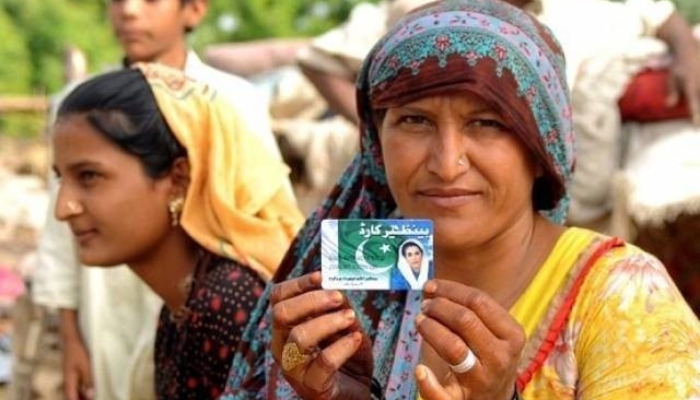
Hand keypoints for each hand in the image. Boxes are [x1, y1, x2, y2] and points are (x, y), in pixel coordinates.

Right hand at [62, 337, 93, 399]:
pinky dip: (81, 390)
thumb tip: (91, 395)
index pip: (71, 397)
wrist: (71, 340)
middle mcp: (67, 381)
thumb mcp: (86, 366)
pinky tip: (89, 390)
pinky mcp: (72, 372)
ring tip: (91, 397)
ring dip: (80, 396)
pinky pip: (76, 385)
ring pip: (73, 391)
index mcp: (69, 381)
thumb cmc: (78, 352)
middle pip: (71, 396)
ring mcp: (69, 376)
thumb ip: (88, 380)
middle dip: (79, 399)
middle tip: (91, 399)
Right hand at [270, 271, 372, 399]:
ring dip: (328, 322)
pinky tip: (357, 339)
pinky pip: (323, 362)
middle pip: (282, 314)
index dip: (298, 283)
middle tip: (338, 297)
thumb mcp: (345, 325)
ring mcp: (294, 369)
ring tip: (350, 318)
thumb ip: (340, 307)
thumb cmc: (346, 355)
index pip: (278, 298)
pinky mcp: (312, 387)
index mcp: (285, 327)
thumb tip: (337, 288)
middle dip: (312, 300)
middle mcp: (282, 346)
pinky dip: (342, 346)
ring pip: (299, 337)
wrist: (356, 392)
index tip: (322, 276)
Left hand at [414, 280, 524, 399]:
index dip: (450, 289)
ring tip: (420, 321)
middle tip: (425, 306)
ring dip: (430, 328)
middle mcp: (500, 358)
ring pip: (453, 347)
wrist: (494, 398)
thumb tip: (431, 287)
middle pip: (464, 320)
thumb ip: (470, 309)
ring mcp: (482, 381)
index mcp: (512, 335)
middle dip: (439, 306)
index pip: (479, 301)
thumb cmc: (488, 356)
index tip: (430, 286)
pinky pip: (442, 395)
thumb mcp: (494, 333)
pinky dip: (428, 383)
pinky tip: (420, 370)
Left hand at [659, 12, 699, 124]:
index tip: (696, 125)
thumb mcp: (671, 79)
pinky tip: (698, 101)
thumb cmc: (678, 66)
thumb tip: (668, 106)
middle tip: (698, 125)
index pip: (694, 102)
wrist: (688, 48)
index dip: (696, 114)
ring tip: (698, 120)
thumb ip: (672, 92)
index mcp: (691, 84)